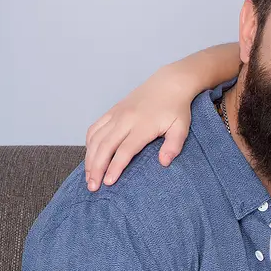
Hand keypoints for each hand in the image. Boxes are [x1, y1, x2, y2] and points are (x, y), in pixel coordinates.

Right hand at [85, 65, 191, 190]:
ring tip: (89, 177)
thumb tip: (164, 163)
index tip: (109, 182)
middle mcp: (126, 120)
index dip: (115, 167)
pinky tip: (90, 156)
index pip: (125, 150)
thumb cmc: (177, 108)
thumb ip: (174, 145)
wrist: (169, 83)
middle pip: (105, 146)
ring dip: (89, 158)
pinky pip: (95, 128)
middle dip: (96, 168)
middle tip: (93, 187)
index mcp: (143, 126)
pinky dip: (89, 143)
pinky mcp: (112, 111)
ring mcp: (117, 114)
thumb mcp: (182, 127)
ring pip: (96, 138)